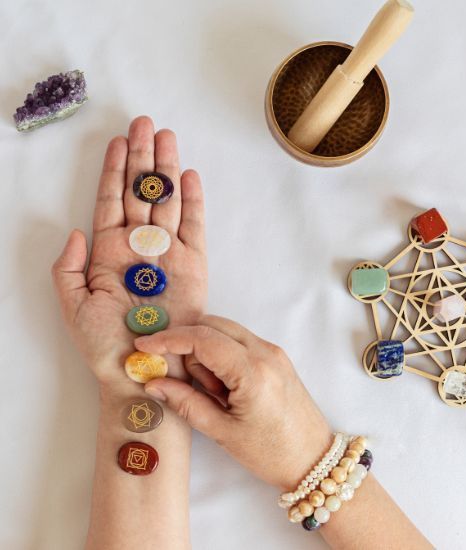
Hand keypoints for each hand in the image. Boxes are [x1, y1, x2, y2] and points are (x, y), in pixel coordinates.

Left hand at [52, 116, 206, 385]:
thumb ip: (68, 266)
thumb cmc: (104, 343)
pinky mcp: (193, 265)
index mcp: (107, 253)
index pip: (111, 200)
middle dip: (142, 158)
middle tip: (145, 124)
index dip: (114, 170)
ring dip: (166, 169)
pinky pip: (194, 227)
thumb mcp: (73, 305)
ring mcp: (167, 253)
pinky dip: (192, 202)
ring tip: (166, 137)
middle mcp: (138, 247)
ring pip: (166, 201)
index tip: (118, 140)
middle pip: (140, 192)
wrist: (142, 369)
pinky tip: (189, 177)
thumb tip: (77, 230)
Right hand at [135, 316, 331, 488]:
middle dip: (188, 345)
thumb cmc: (270, 452)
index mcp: (252, 371)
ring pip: (225, 332)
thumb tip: (154, 383)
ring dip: (207, 353)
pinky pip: (238, 342)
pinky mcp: (276, 356)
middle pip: (213, 326)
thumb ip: (186, 402)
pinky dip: (222, 355)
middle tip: (186, 381)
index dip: (169, 339)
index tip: (144, 344)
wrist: (314, 458)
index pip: (203, 339)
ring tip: (215, 393)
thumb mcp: (222, 431)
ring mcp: (273, 351)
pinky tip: (225, 386)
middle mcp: (265, 351)